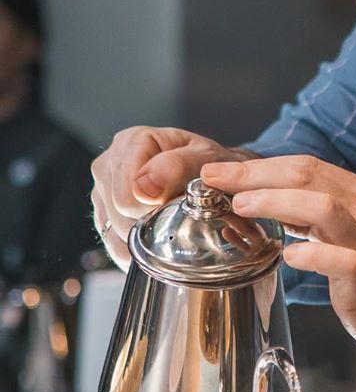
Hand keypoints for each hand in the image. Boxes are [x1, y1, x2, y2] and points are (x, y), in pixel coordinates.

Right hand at [91, 127, 251, 269]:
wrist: (215, 176)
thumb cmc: (210, 165)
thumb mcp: (205, 158)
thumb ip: (177, 167)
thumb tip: (143, 189)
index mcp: (133, 142)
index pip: (127, 195)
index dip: (156, 209)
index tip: (178, 205)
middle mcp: (111, 162)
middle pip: (118, 213)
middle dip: (151, 223)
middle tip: (177, 214)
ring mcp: (103, 187)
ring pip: (113, 230)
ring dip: (143, 238)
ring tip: (168, 223)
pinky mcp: (103, 210)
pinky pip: (111, 243)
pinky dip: (134, 249)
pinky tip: (155, 240)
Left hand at [201, 155, 355, 386]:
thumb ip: (320, 219)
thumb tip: (269, 205)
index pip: (308, 165)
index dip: (260, 165)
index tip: (220, 171)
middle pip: (308, 175)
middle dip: (254, 174)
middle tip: (214, 179)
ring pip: (323, 206)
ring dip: (276, 201)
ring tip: (241, 207)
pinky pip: (341, 260)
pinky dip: (310, 254)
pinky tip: (286, 256)